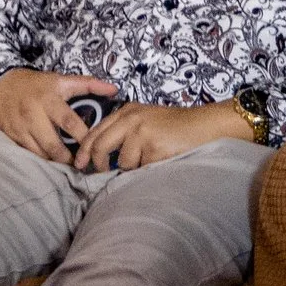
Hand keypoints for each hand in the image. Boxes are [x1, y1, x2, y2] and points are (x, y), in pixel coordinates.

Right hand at [0, 68, 121, 163]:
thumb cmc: (35, 84)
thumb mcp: (60, 80)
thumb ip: (88, 85)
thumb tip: (114, 89)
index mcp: (49, 99)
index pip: (70, 123)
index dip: (84, 138)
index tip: (95, 147)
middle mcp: (33, 114)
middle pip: (54, 146)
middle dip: (69, 159)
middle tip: (81, 164)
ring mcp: (20, 128)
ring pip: (40, 154)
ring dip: (55, 162)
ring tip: (67, 165)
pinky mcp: (10, 137)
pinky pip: (28, 154)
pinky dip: (40, 160)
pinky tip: (49, 162)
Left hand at [71, 99, 252, 173]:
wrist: (205, 125)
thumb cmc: (176, 127)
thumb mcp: (146, 120)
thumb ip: (124, 131)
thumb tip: (101, 156)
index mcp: (126, 111)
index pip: (96, 131)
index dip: (85, 150)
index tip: (80, 164)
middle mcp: (131, 119)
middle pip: (101, 146)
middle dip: (99, 164)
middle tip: (101, 174)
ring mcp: (142, 132)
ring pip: (124, 163)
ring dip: (134, 169)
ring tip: (152, 160)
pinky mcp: (154, 147)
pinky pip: (143, 169)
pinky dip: (150, 170)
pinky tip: (162, 161)